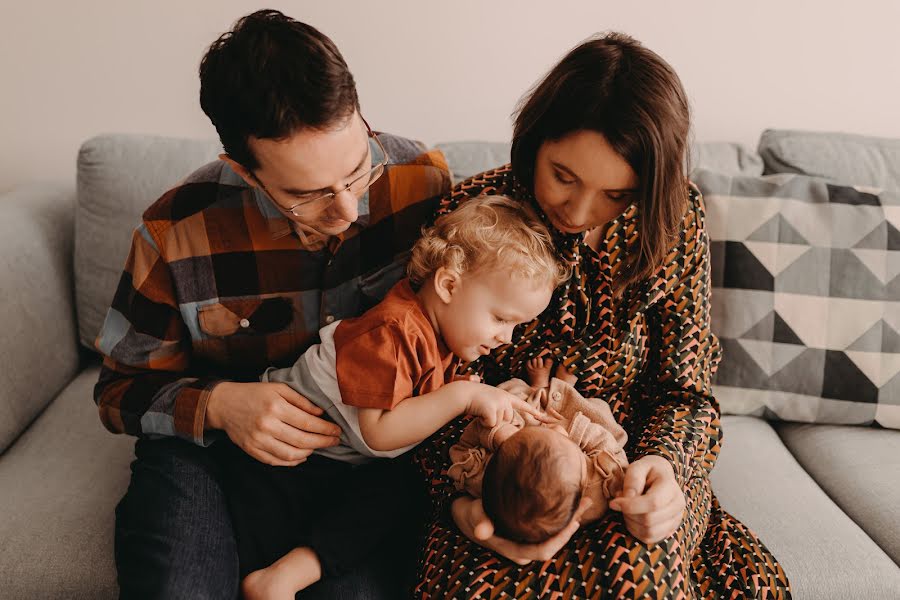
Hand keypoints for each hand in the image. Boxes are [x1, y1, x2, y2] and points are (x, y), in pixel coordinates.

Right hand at [206, 381, 341, 465]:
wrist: (224, 404)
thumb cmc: (255, 393)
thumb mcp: (279, 388)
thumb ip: (301, 401)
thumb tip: (321, 413)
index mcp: (276, 407)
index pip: (308, 423)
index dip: (326, 429)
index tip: (337, 431)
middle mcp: (267, 425)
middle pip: (302, 441)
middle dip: (323, 442)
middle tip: (334, 441)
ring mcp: (258, 440)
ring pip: (290, 454)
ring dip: (309, 452)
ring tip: (318, 446)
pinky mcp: (251, 450)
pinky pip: (276, 461)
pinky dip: (292, 461)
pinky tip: (302, 456)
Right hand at [451, 495, 592, 564]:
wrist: (467, 514)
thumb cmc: (470, 514)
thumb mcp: (472, 514)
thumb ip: (479, 519)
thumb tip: (482, 530)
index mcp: (514, 549)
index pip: (543, 551)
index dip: (560, 540)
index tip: (574, 522)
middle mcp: (524, 549)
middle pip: (554, 543)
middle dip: (572, 525)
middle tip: (586, 501)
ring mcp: (528, 541)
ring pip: (555, 535)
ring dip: (570, 518)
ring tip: (584, 498)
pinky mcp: (529, 532)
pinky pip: (550, 527)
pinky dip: (562, 515)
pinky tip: (571, 499)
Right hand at [464, 383, 547, 426]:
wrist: (463, 393)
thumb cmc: (474, 398)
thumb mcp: (491, 398)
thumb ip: (500, 406)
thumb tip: (504, 419)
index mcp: (506, 395)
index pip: (522, 404)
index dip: (533, 411)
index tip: (543, 417)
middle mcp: (505, 398)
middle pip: (508, 418)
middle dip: (497, 419)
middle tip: (486, 410)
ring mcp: (499, 403)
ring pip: (499, 422)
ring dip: (490, 421)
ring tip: (482, 410)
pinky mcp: (492, 409)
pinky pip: (491, 425)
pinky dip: (484, 423)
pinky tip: (479, 414)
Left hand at [609, 455, 684, 543]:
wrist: (660, 476)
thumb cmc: (646, 471)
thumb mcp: (637, 466)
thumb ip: (633, 479)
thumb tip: (629, 498)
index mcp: (670, 486)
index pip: (653, 503)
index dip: (630, 506)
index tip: (613, 502)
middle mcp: (678, 504)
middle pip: (649, 520)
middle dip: (628, 514)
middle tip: (619, 504)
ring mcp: (676, 518)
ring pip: (649, 532)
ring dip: (631, 523)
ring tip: (626, 510)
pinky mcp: (670, 529)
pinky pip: (650, 538)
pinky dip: (636, 531)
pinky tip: (632, 518)